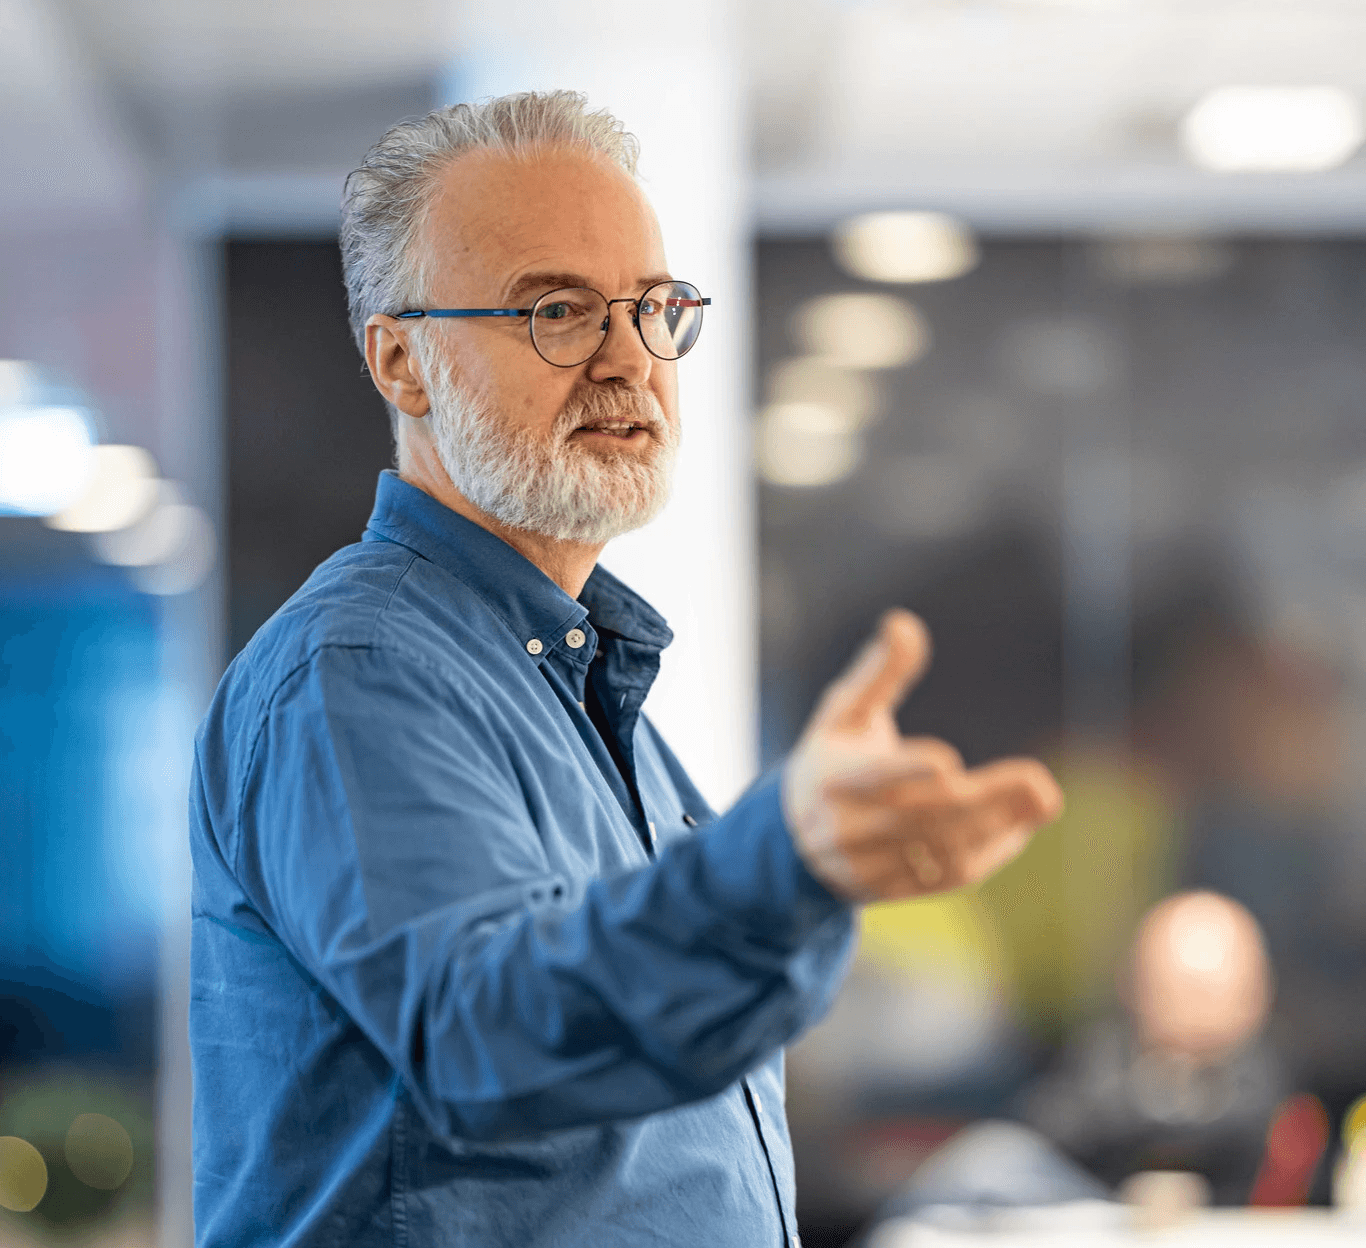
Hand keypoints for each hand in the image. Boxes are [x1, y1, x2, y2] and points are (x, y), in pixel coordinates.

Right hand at [782, 609, 1063, 901]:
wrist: (791, 840)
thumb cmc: (830, 758)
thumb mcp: (843, 712)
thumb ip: (878, 672)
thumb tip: (903, 622)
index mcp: (832, 778)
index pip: (872, 777)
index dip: (908, 771)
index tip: (949, 762)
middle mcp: (848, 828)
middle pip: (922, 815)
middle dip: (983, 798)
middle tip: (1036, 779)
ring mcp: (870, 864)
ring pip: (940, 849)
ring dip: (998, 825)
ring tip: (1044, 798)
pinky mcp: (893, 889)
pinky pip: (948, 875)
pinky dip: (991, 852)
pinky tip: (1022, 824)